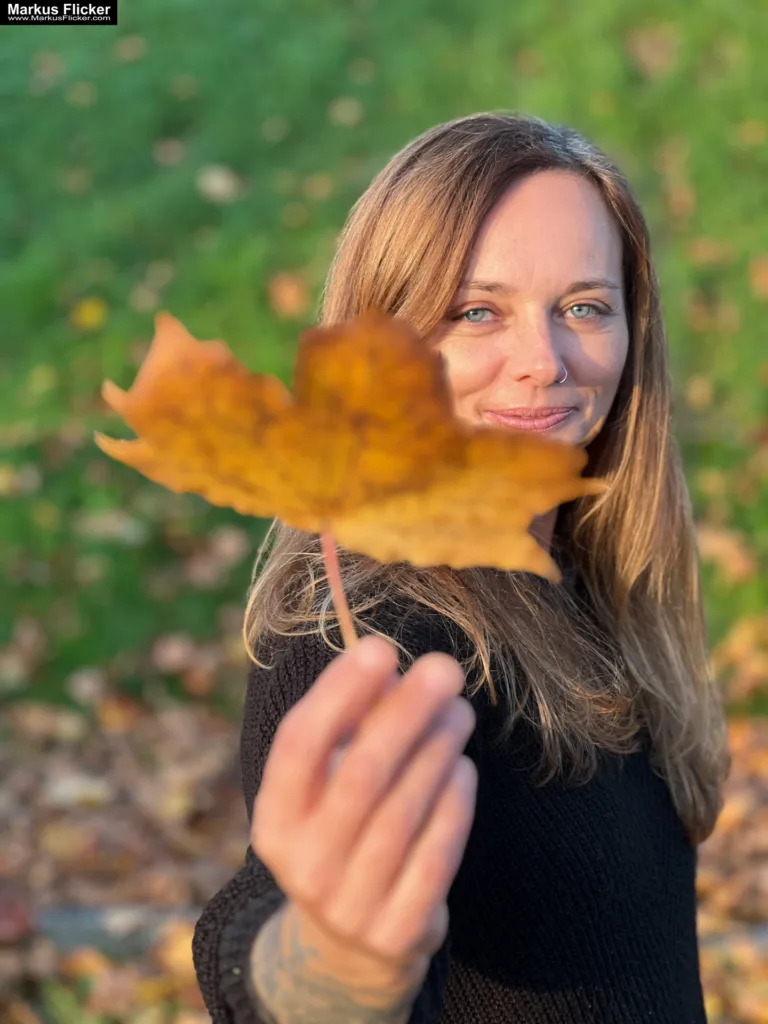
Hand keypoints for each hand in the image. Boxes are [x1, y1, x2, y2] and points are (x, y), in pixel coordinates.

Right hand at [251, 634, 477, 992]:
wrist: (348, 946)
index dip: (338, 692)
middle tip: (444, 669)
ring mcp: (349, 904)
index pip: (299, 744)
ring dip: (438, 749)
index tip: (379, 648)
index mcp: (275, 819)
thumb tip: (395, 672)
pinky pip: (435, 855)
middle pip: (361, 774)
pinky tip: (463, 767)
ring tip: (460, 712)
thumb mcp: (328, 788)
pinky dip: (454, 805)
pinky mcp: (398, 931)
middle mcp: (304, 864)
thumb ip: (352, 730)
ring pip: (403, 812)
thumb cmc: (343, 833)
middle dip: (406, 713)